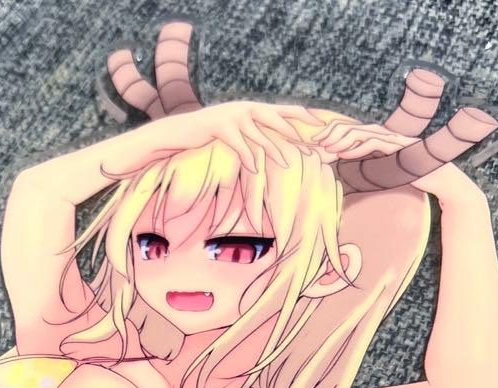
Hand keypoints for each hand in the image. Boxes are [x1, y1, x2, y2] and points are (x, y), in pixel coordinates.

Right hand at [102, 100, 326, 176]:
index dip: (300, 116)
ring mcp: (231, 116)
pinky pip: (238, 144)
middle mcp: (244, 108)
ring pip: (259, 134)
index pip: (281, 110)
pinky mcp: (219, 127)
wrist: (177, 133)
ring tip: (287, 163)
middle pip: (275, 119)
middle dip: (293, 133)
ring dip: (274, 150)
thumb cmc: (206, 137)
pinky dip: (247, 157)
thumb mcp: (232, 134)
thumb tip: (268, 148)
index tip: (319, 125)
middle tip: (310, 146)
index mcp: (250, 109)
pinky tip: (254, 168)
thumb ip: (249, 135)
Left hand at [309, 118, 486, 206]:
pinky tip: (344, 153)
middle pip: (355, 127)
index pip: (353, 131)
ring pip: (363, 132)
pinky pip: (376, 143)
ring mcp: (395, 139)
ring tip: (326, 146)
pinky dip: (358, 147)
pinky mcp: (402, 147)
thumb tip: (341, 178)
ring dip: (342, 138)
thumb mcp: (380, 176)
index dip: (334, 134)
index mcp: (380, 140)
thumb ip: (363, 173)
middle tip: (315, 142)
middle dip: (333, 132)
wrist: (442, 183)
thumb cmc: (412, 180)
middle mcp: (387, 135)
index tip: (316, 144)